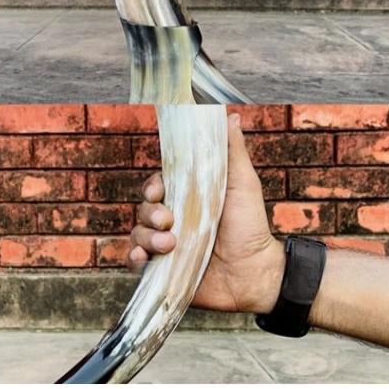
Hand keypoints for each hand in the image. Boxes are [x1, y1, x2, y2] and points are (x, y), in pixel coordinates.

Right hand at [126, 114, 284, 313]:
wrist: (254, 273)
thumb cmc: (251, 226)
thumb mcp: (242, 184)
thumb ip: (232, 152)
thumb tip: (230, 116)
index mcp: (189, 198)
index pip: (158, 185)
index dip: (154, 186)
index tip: (159, 190)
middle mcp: (175, 220)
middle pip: (144, 208)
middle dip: (151, 213)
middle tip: (169, 221)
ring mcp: (167, 246)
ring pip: (138, 232)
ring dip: (146, 237)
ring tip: (169, 245)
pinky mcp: (163, 271)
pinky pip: (136, 262)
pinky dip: (134, 257)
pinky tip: (143, 257)